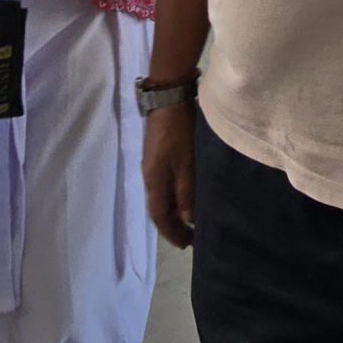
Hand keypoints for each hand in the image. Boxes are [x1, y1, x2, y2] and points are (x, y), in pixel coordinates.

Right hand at [142, 104, 195, 247]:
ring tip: (192, 219)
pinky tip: (187, 193)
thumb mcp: (186, 166)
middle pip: (159, 208)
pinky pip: (166, 184)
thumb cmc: (179, 134)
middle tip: (192, 236)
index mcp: (153, 182)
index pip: (159, 216)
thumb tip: (188, 219)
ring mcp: (153, 164)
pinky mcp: (160, 153)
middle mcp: (150, 176)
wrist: (168, 97)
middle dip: (173, 225)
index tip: (186, 245)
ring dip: (175, 210)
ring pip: (163, 196)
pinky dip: (176, 195)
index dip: (172, 233)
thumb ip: (187, 193)